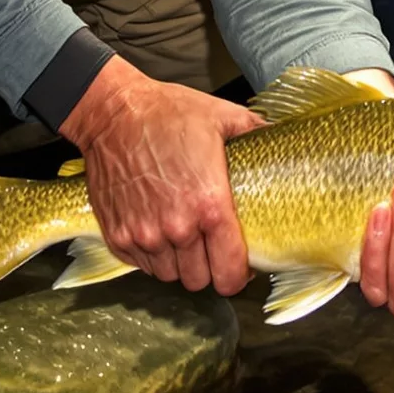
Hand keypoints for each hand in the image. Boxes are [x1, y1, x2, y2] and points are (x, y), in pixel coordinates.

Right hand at [60, 57, 261, 293]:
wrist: (113, 112)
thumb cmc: (167, 114)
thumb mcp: (223, 117)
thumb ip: (257, 132)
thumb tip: (280, 136)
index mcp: (209, 206)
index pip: (229, 274)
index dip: (237, 275)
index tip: (237, 266)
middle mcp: (176, 228)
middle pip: (199, 280)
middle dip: (206, 267)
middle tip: (206, 244)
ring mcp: (143, 234)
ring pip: (169, 275)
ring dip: (177, 261)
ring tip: (180, 233)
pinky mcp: (117, 234)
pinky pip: (140, 264)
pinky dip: (149, 254)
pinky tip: (155, 226)